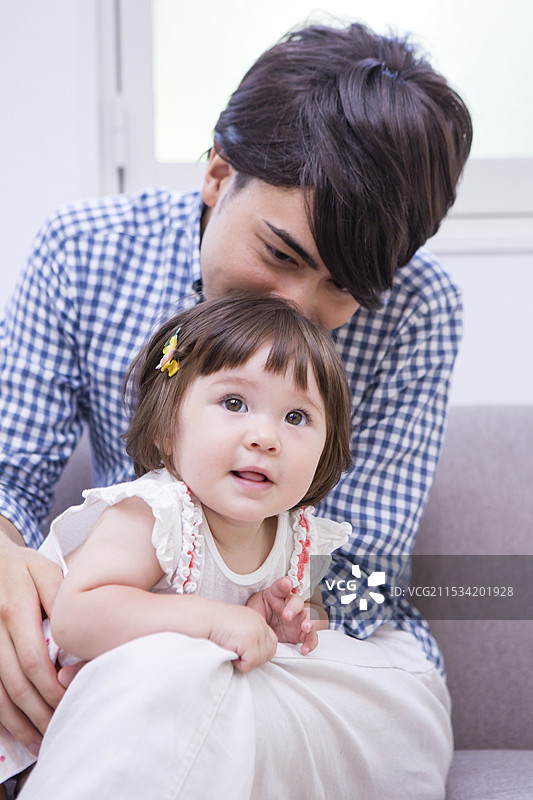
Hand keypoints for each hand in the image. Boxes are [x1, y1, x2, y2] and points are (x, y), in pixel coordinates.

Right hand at [0, 532, 65, 750]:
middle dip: (39, 711)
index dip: (52, 687)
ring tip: (41, 739)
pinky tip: (16, 729)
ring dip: (19, 722)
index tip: (71, 700)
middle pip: (15, 684)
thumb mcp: (45, 571)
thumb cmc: (23, 568)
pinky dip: (1, 715)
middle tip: (60, 729)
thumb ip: (60, 597)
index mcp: (15, 610)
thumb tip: (75, 629)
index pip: (34, 660)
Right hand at [208, 603, 277, 673]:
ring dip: (246, 662)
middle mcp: (260, 624)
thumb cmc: (214, 624)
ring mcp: (256, 631)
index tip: (245, 653)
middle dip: (255, 659)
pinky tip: (229, 653)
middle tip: (238, 655)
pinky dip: (240, 664)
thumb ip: (249, 636)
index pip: (272, 642)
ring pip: (261, 659)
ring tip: (232, 652)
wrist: (203, 618)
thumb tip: (255, 655)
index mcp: (258, 619)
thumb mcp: (237, 627)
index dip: (261, 652)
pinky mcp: (249, 640)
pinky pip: (250, 663)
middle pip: (270, 652)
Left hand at [246, 577, 325, 654]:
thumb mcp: (253, 611)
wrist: (260, 632)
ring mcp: (298, 619)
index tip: (286, 583)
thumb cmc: (259, 615)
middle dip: (294, 607)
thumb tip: (253, 619)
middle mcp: (290, 606)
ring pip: (311, 616)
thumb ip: (255, 612)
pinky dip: (310, 643)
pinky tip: (304, 649)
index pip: (281, 587)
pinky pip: (312, 637)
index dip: (284, 584)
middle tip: (287, 615)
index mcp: (277, 596)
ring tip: (305, 627)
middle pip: (297, 601)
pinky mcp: (302, 634)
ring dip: (310, 620)